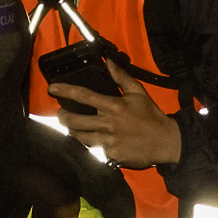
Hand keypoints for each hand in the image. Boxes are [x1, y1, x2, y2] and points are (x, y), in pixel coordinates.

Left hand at [47, 60, 182, 168]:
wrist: (165, 141)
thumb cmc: (151, 115)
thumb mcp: (138, 92)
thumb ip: (120, 77)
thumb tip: (107, 61)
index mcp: (114, 105)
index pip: (84, 96)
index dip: (66, 90)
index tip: (52, 88)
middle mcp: (108, 124)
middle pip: (75, 121)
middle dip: (63, 117)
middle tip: (61, 113)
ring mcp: (108, 141)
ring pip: (80, 138)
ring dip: (72, 132)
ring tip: (70, 127)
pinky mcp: (111, 155)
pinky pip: (94, 150)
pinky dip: (91, 145)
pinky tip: (90, 141)